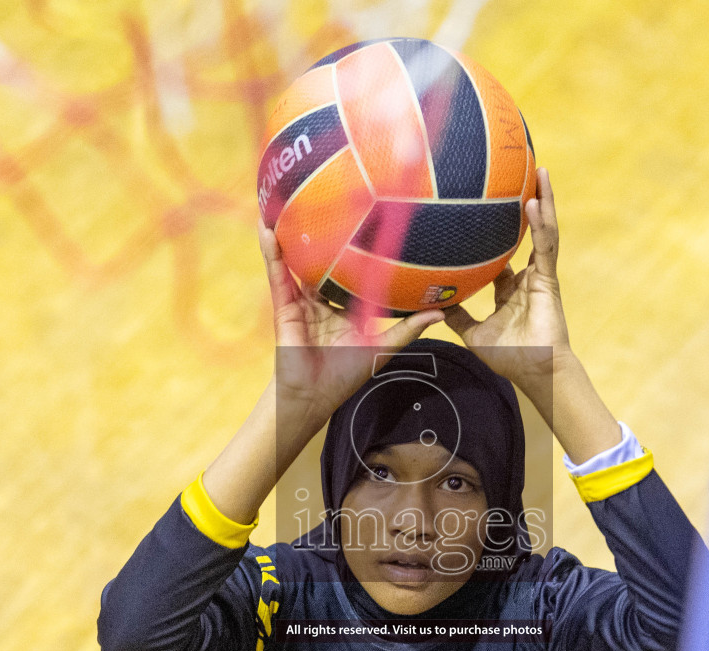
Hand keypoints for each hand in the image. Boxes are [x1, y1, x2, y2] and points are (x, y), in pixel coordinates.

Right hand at [260, 220, 442, 430]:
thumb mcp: (382, 348)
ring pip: (296, 260)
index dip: (355, 246)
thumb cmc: (345, 376)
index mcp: (341, 305)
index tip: (367, 217)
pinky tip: (267, 229)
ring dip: (289, 233)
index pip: (349, 269)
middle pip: (319, 259)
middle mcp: (320, 298)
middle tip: (327, 196)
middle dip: (319, 231)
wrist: (313, 397)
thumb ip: (408, 328)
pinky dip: (272, 252)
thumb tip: (441, 312)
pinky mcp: (283, 306)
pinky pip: (278, 274)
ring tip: (287, 200)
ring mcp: (299, 300)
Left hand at [444, 167, 569, 391]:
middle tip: (521, 176)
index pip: (504, 255)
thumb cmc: (508, 358)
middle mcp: (527, 278)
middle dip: (527, 204)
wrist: (532, 371)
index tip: (489, 213)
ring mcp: (540, 276)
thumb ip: (457, 316)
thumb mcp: (472, 333)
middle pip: (527, 233)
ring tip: (540, 172)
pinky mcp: (548, 278)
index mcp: (510, 290)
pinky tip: (533, 202)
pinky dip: (541, 224)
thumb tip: (431, 305)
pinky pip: (545, 245)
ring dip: (543, 201)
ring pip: (543, 231)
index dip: (499, 234)